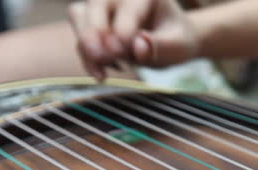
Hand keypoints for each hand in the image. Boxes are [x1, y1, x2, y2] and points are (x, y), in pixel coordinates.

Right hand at [68, 0, 197, 80]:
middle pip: (95, 6)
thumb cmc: (177, 41)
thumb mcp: (179, 46)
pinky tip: (103, 73)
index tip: (122, 53)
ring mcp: (104, 7)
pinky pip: (79, 35)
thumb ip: (161, 46)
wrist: (172, 43)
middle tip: (104, 61)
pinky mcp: (93, 22)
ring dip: (85, 46)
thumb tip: (139, 45)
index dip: (122, 31)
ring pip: (79, 16)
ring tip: (102, 73)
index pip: (128, 10)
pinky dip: (86, 56)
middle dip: (94, 35)